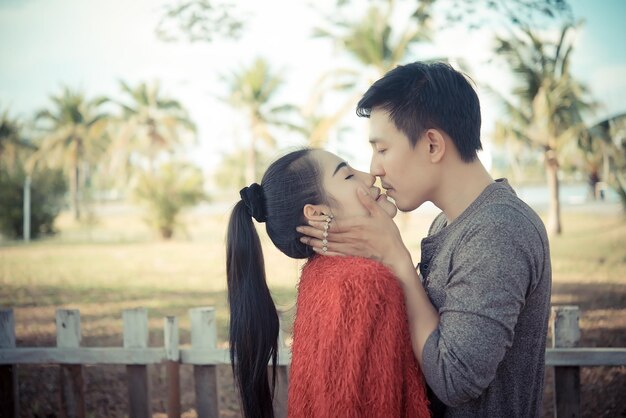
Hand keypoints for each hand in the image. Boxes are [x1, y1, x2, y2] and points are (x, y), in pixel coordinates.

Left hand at [297, 186, 411, 271]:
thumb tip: (359, 188)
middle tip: (298, 229)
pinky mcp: (352, 254)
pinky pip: (335, 254)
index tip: (307, 219)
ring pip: (328, 245)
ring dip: (314, 242)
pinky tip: (315, 250)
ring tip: (301, 239)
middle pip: (326, 235)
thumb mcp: (381, 214)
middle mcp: (351, 238)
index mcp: (356, 226)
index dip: (319, 223)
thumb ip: (368, 202)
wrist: (394, 254)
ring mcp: (350, 248)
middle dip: (311, 232)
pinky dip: (323, 251)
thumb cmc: (388, 233)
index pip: (333, 225)